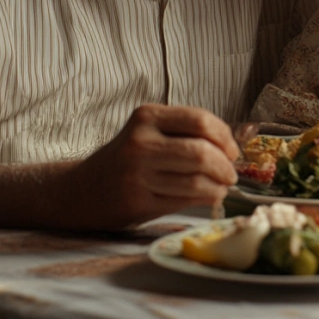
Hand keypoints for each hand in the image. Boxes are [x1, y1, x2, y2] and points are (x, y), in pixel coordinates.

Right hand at [69, 105, 240, 228]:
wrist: (85, 188)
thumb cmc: (128, 157)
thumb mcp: (149, 131)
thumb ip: (184, 132)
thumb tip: (231, 147)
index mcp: (147, 117)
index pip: (199, 121)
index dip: (224, 136)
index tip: (232, 150)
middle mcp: (140, 143)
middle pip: (200, 152)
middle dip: (225, 165)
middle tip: (231, 173)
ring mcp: (137, 174)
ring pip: (195, 180)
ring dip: (218, 186)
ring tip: (222, 186)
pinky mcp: (138, 201)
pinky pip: (184, 200)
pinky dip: (206, 198)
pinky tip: (210, 196)